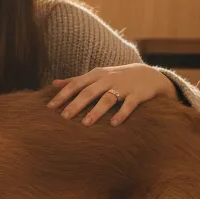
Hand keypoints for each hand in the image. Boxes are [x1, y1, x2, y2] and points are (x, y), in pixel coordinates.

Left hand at [48, 63, 176, 125]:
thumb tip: (53, 83)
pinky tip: (114, 124)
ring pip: (107, 99)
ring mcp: (123, 86)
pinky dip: (122, 114)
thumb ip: (76, 80)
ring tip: (86, 124)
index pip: (76, 84)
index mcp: (96, 75)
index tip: (50, 107)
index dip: (63, 95)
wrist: (149, 75)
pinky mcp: (138, 94)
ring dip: (97, 111)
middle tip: (64, 117)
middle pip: (89, 92)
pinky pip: (129, 105)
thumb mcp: (97, 76)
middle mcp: (108, 79)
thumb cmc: (116, 77)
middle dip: (76, 104)